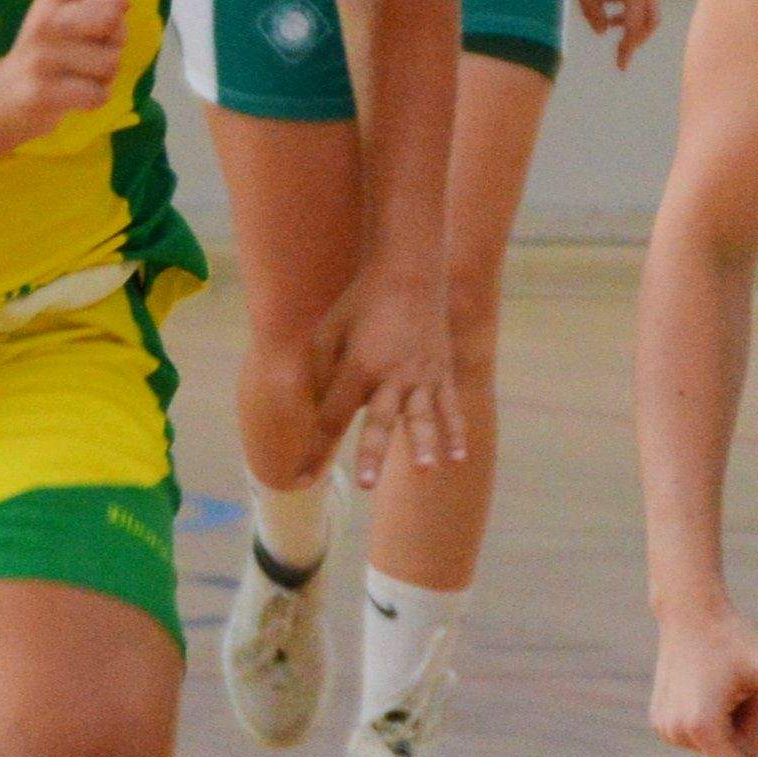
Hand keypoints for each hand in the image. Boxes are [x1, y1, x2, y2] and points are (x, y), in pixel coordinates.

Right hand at [0, 0, 144, 140]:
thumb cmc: (48, 55)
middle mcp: (45, 21)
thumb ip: (96, 5)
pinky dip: (97, 99)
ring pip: (110, 62)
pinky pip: (98, 94)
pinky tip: (75, 96)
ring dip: (106, 75)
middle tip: (98, 49)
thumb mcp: (66, 21)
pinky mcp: (42, 92)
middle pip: (110, 17)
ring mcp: (42, 57)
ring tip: (81, 76)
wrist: (2, 99)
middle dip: (118, 38)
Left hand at [305, 259, 463, 482]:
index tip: (300, 480)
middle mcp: (391, 376)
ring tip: (427, 470)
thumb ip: (319, 372)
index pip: (331, 418)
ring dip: (424, 444)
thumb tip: (316, 410)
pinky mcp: (441, 373)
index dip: (314, 451)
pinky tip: (457, 458)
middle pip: (378, 422)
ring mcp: (421, 376)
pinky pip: (449, 406)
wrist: (408, 273)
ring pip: (421, 417)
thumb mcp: (327, 331)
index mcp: (358, 367)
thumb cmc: (360, 303)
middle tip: (365, 483)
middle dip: (370, 454)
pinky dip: (455, 431)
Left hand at [574, 0, 661, 66]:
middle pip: (651, 20)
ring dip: (631, 19)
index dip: (628, 48)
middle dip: (636, 37)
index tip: (621, 65)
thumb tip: (601, 31)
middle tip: (619, 49)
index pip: (635, 27)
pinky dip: (630, 3)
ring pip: (647, 7)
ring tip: (607, 20)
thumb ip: (592, 10)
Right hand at [651, 597, 757, 756]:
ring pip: (717, 747)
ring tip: (728, 686)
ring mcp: (665, 728)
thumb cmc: (732, 638)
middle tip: (748, 692)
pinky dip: (716, 721)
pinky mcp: (660, 721)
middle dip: (749, 732)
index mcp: (702, 726)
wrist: (689, 610)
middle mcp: (677, 733)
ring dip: (733, 725)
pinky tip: (715, 690)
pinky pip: (700, 737)